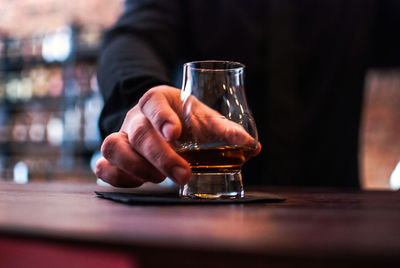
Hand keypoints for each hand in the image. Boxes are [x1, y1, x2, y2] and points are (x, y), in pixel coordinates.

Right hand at [95, 85, 259, 186]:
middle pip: (139, 133)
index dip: (162, 118)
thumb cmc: (185, 118)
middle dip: (161, 157)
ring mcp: (121, 135)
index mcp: (157, 100)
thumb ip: (226, 131)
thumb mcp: (204, 118)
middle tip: (183, 175)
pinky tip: (138, 182)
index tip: (176, 134)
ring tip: (160, 179)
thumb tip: (252, 146)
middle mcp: (136, 116)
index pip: (155, 104)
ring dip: (136, 168)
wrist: (162, 120)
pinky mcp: (113, 155)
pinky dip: (116, 177)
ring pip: (113, 147)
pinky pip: (102, 165)